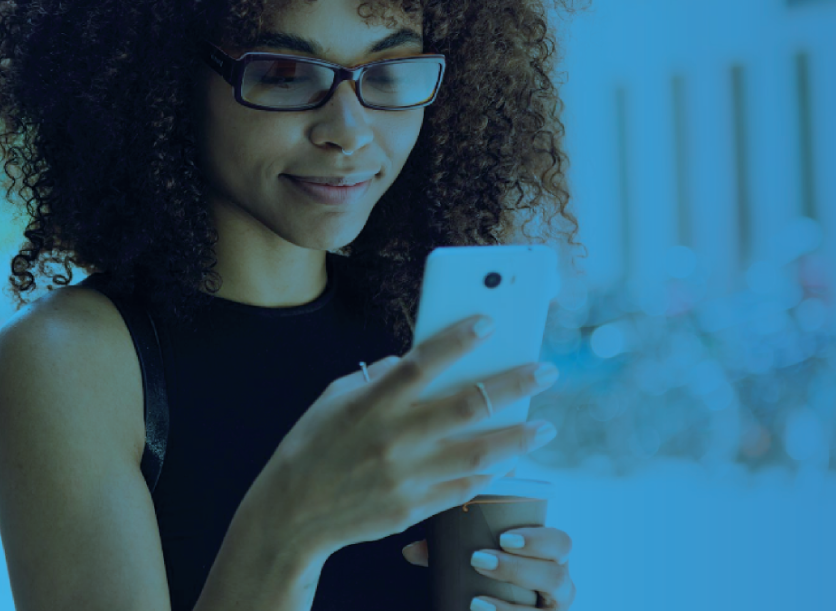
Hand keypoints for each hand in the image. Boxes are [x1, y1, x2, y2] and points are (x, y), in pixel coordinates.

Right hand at [255, 315, 560, 556]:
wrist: (290, 514)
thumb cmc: (312, 448)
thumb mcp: (333, 399)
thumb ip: (375, 376)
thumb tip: (410, 358)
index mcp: (371, 402)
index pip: (423, 361)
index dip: (459, 339)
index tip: (491, 322)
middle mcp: (393, 436)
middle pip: (467, 404)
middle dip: (514, 385)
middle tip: (545, 372)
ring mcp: (406, 475)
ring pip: (478, 451)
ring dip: (518, 437)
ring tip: (545, 427)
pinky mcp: (412, 507)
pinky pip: (462, 487)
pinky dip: (490, 474)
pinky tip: (510, 462)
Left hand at [400, 469, 575, 609]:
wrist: (499, 597)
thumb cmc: (495, 567)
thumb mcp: (478, 553)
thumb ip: (450, 547)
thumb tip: (410, 551)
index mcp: (554, 555)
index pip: (561, 543)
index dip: (538, 540)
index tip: (503, 538)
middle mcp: (560, 585)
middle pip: (555, 576)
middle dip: (518, 569)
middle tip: (478, 560)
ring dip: (509, 608)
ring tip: (475, 602)